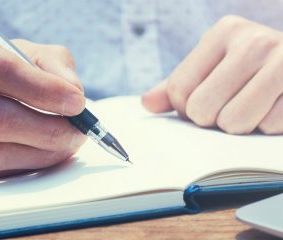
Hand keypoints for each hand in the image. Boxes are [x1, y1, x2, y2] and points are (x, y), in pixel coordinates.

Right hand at [0, 21, 86, 177]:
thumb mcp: (14, 46)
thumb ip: (50, 62)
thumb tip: (74, 93)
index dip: (42, 90)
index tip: (76, 103)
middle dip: (47, 130)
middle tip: (77, 131)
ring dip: (39, 154)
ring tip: (67, 144)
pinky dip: (22, 165)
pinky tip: (43, 154)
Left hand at [143, 16, 282, 134]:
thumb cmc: (251, 69)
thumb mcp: (213, 67)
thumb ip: (178, 85)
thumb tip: (146, 103)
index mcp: (224, 32)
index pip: (178, 90)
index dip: (185, 109)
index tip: (202, 104)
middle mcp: (253, 42)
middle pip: (201, 109)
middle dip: (212, 119)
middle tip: (229, 106)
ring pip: (232, 122)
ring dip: (239, 126)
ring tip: (251, 108)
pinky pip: (267, 127)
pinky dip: (267, 126)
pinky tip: (275, 107)